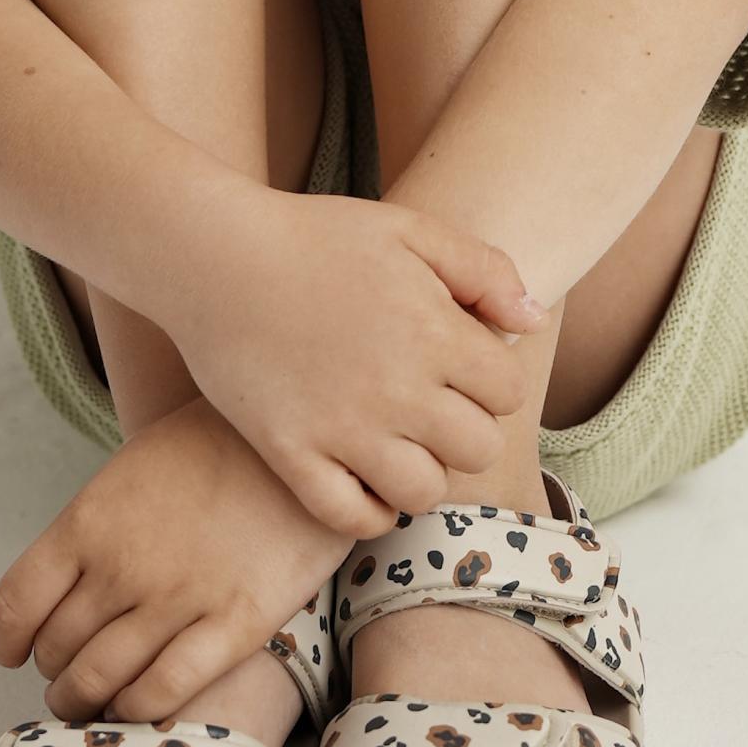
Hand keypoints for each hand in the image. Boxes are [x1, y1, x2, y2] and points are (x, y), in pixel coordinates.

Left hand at [0, 394, 354, 721]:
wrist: (300, 438)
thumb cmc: (217, 445)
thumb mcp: (133, 467)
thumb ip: (94, 529)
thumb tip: (63, 586)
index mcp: (89, 521)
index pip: (16, 606)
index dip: (7, 642)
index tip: (15, 653)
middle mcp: (123, 565)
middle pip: (57, 649)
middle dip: (56, 672)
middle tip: (69, 677)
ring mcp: (178, 597)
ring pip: (100, 680)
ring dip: (87, 701)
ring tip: (96, 702)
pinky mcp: (235, 624)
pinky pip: (164, 690)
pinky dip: (139, 709)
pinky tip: (139, 703)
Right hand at [164, 186, 546, 536]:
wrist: (215, 255)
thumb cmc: (317, 236)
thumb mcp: (411, 229)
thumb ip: (484, 269)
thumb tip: (532, 321)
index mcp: (435, 332)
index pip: (507, 393)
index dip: (490, 380)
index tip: (459, 365)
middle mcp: (397, 389)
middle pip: (476, 449)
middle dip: (464, 429)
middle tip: (431, 405)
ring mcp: (342, 428)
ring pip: (422, 492)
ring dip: (421, 472)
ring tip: (399, 442)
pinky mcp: (291, 453)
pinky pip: (352, 517)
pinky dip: (369, 509)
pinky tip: (365, 478)